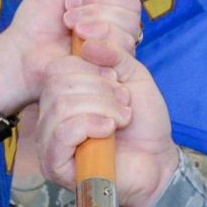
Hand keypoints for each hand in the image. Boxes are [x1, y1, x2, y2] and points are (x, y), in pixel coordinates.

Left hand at [0, 0, 141, 114]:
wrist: (24, 52)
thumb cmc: (37, 17)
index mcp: (109, 2)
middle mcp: (118, 24)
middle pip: (132, 4)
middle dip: (96, 2)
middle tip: (68, 10)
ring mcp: (117, 47)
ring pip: (130, 25)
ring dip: (95, 20)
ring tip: (70, 26)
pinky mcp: (113, 66)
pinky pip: (122, 47)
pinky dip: (98, 39)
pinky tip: (78, 44)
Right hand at [40, 52, 179, 206]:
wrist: (157, 162)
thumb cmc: (144, 123)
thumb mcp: (134, 76)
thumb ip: (114, 53)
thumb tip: (86, 42)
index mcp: (63, 94)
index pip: (58, 67)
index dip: (90, 67)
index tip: (117, 80)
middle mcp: (50, 116)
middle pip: (58, 84)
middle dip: (100, 89)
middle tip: (124, 103)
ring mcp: (49, 141)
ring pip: (62, 106)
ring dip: (102, 108)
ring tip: (122, 120)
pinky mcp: (54, 165)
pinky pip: (62, 133)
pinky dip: (90, 125)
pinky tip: (109, 131)